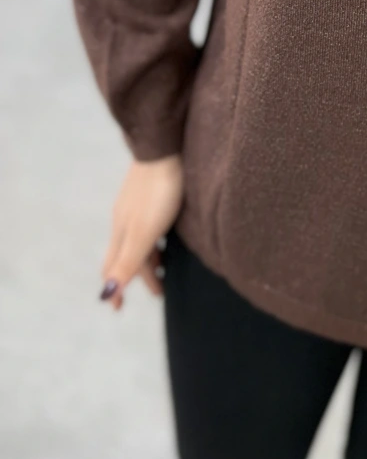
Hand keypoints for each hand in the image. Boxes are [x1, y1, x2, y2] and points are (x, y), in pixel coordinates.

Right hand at [99, 154, 183, 309]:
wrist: (166, 148)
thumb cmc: (157, 193)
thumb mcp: (143, 232)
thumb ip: (127, 262)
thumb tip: (106, 294)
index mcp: (121, 233)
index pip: (113, 267)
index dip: (116, 289)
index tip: (118, 309)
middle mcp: (125, 221)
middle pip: (128, 255)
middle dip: (140, 276)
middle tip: (159, 292)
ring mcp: (138, 206)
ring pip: (140, 239)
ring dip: (151, 258)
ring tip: (167, 269)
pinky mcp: (153, 194)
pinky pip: (151, 225)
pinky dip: (157, 239)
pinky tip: (169, 236)